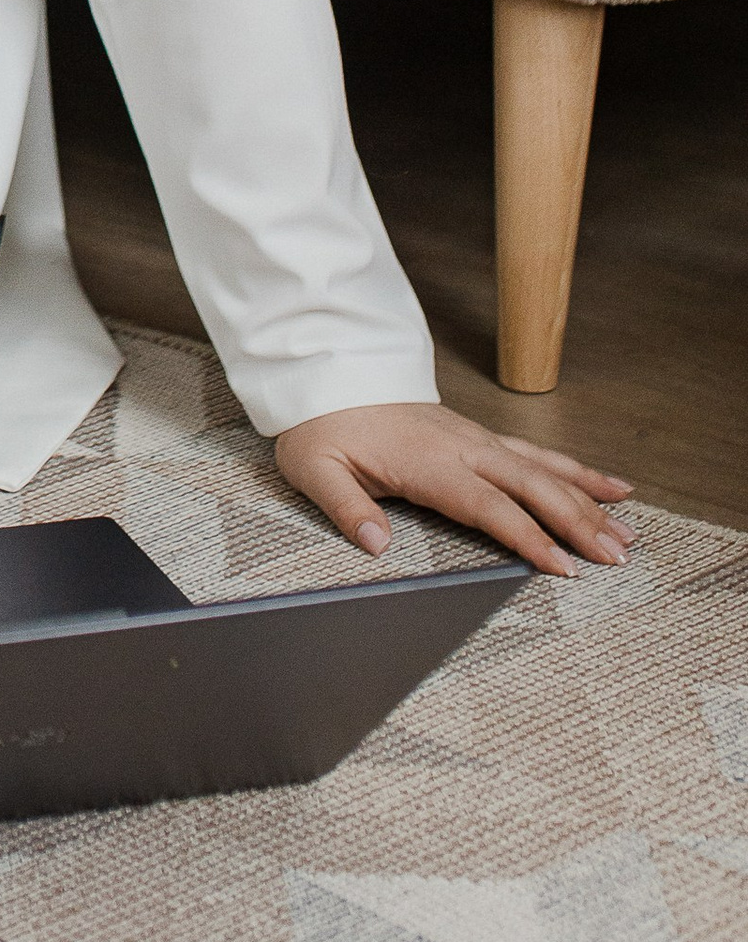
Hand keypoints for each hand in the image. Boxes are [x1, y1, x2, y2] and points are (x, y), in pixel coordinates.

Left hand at [274, 401, 633, 577]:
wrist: (327, 375)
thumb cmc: (322, 426)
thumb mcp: (314, 468)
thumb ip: (345, 507)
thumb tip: (375, 543)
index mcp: (427, 463)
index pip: (488, 506)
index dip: (527, 536)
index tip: (562, 566)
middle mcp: (462, 448)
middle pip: (531, 487)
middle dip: (579, 523)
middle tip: (618, 558)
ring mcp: (476, 440)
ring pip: (544, 471)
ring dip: (588, 501)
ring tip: (629, 532)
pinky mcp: (480, 437)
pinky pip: (537, 454)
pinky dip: (577, 470)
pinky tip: (611, 485)